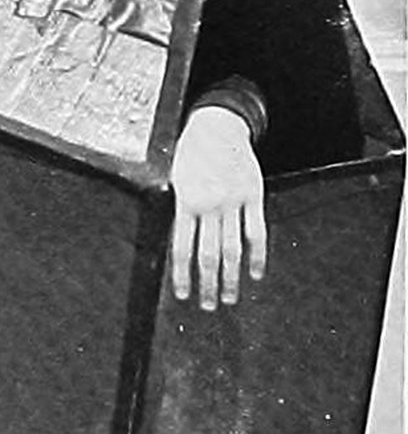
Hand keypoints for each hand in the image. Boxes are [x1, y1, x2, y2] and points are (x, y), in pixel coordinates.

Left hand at [170, 106, 266, 310]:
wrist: (218, 126)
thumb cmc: (191, 155)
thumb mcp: (176, 180)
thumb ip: (180, 211)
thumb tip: (179, 249)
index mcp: (186, 201)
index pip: (182, 248)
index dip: (182, 275)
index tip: (183, 295)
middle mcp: (210, 204)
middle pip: (208, 254)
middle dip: (207, 284)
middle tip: (208, 306)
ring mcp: (234, 201)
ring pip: (233, 248)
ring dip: (231, 277)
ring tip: (229, 298)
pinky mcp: (254, 196)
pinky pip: (257, 232)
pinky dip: (257, 256)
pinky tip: (255, 274)